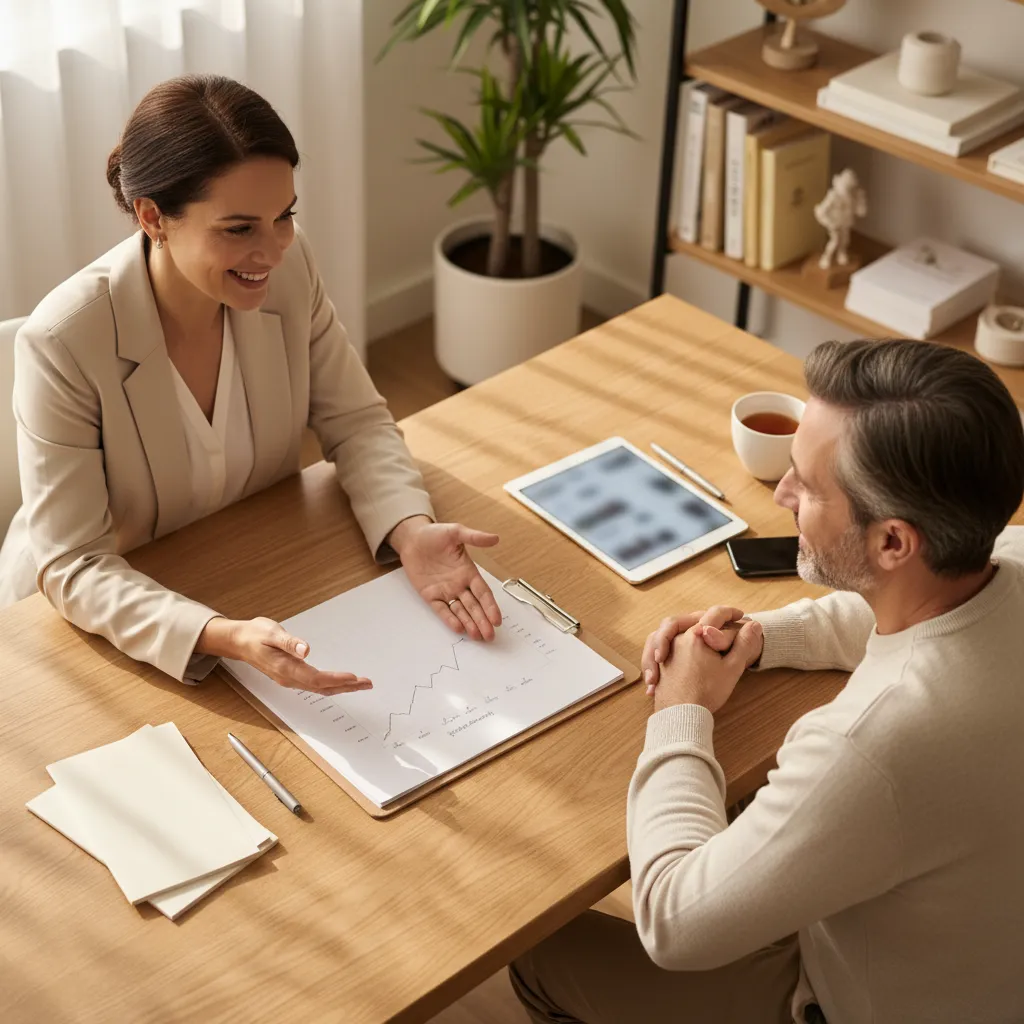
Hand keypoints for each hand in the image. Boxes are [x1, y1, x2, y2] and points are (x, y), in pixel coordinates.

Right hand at [197, 616, 371, 695]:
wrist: (240, 641)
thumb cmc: (255, 634)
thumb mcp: (271, 632)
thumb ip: (289, 642)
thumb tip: (306, 649)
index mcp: (285, 668)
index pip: (316, 678)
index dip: (336, 679)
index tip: (354, 677)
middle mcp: (289, 677)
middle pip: (322, 687)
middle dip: (346, 686)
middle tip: (367, 683)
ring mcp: (290, 678)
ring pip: (320, 688)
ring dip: (341, 687)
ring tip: (361, 684)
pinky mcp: (291, 675)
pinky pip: (315, 684)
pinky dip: (331, 684)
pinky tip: (341, 682)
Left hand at [388, 516, 502, 640]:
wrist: (412, 538)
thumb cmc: (435, 534)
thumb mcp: (455, 532)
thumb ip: (474, 537)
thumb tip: (495, 538)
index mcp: (468, 572)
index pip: (483, 593)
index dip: (490, 606)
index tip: (497, 619)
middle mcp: (459, 585)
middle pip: (474, 606)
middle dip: (482, 621)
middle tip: (490, 636)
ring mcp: (445, 591)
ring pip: (460, 611)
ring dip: (469, 623)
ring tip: (477, 636)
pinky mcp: (430, 595)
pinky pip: (441, 609)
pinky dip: (450, 619)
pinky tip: (458, 628)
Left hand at [642, 606, 755, 693]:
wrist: (680, 714)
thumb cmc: (706, 692)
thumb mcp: (732, 668)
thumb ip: (744, 644)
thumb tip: (755, 625)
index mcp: (696, 635)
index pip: (715, 615)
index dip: (731, 612)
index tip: (741, 616)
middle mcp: (678, 638)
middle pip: (693, 618)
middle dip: (709, 618)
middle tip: (724, 623)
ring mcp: (666, 648)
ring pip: (671, 627)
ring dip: (689, 626)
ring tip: (701, 634)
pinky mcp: (660, 661)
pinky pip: (661, 642)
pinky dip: (672, 641)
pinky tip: (685, 650)